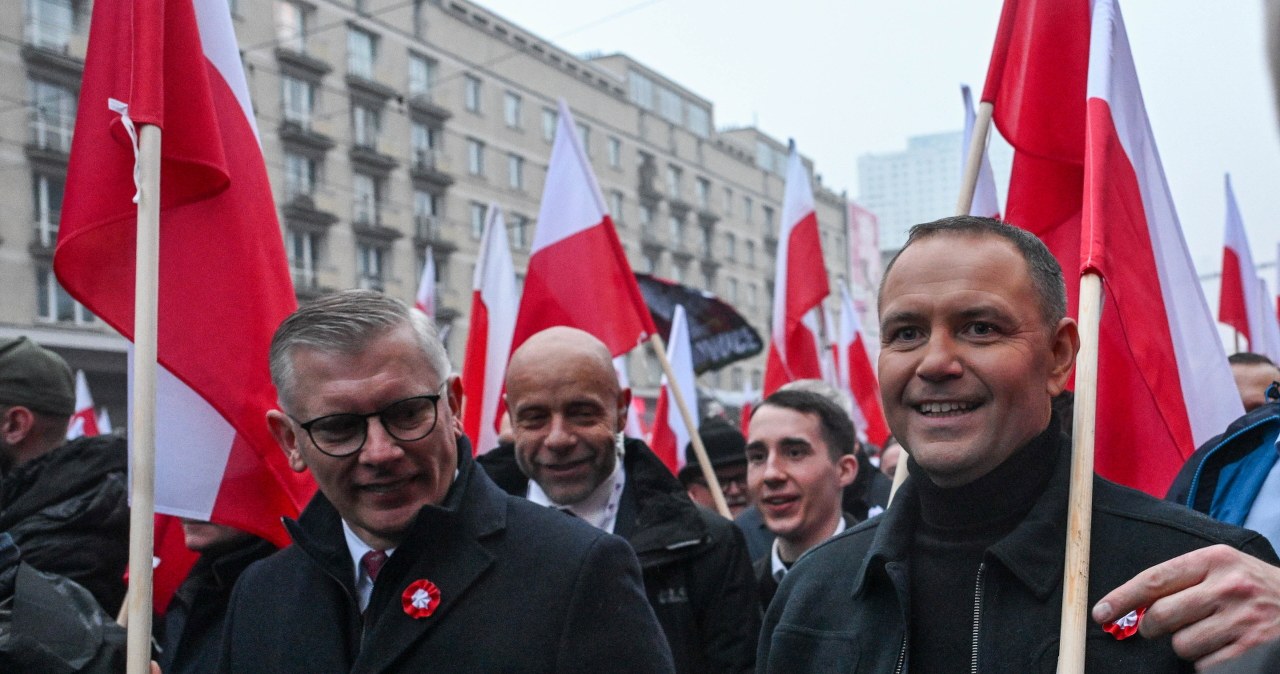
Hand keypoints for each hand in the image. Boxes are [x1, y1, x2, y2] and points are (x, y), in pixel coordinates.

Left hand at [1092, 545, 1279, 669]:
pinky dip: (1209, 662)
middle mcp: (1229, 587)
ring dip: (1187, 645)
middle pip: (1161, 616)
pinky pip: (1206, 666)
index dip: (1122, 598)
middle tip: (1161, 627)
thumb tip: (1134, 603)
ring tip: (1211, 633)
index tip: (1101, 613)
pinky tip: (1226, 648)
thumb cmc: (1255, 587)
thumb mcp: (1224, 567)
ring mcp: (1243, 621)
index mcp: (1215, 560)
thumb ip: (1183, 579)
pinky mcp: (1253, 650)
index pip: (1154, 579)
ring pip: (1182, 645)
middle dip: (1152, 627)